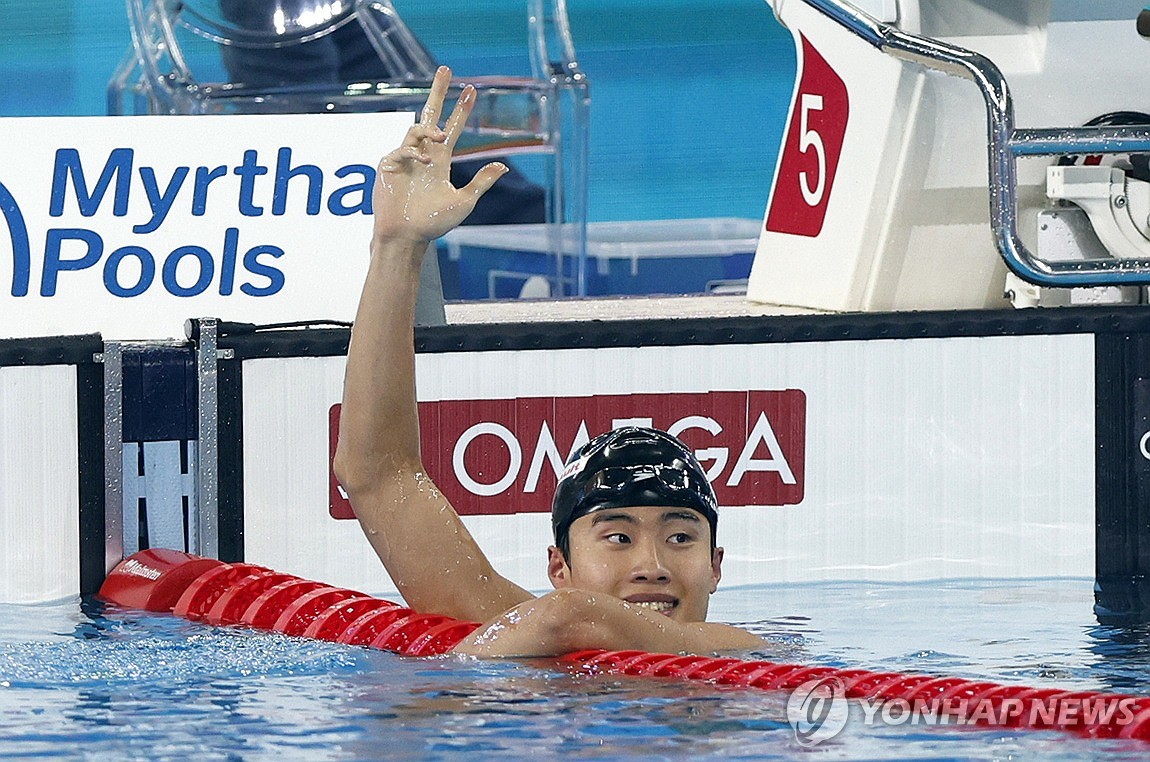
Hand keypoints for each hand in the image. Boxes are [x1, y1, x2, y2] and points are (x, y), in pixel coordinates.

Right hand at [372, 66, 507, 244]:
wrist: (408, 237)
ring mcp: (404, 158)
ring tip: (441, 137)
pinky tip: (425, 162)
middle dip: (438, 92)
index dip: (461, 110)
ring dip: (429, 129)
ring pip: (416, 129)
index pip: (451, 128)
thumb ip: (482, 182)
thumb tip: (503, 165)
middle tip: (446, 69)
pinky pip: (403, 149)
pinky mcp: (389, 165)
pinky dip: (415, 152)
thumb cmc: (433, 223)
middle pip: (429, 115)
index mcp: (439, 161)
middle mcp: (422, 155)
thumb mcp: (464, 202)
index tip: (471, 90)